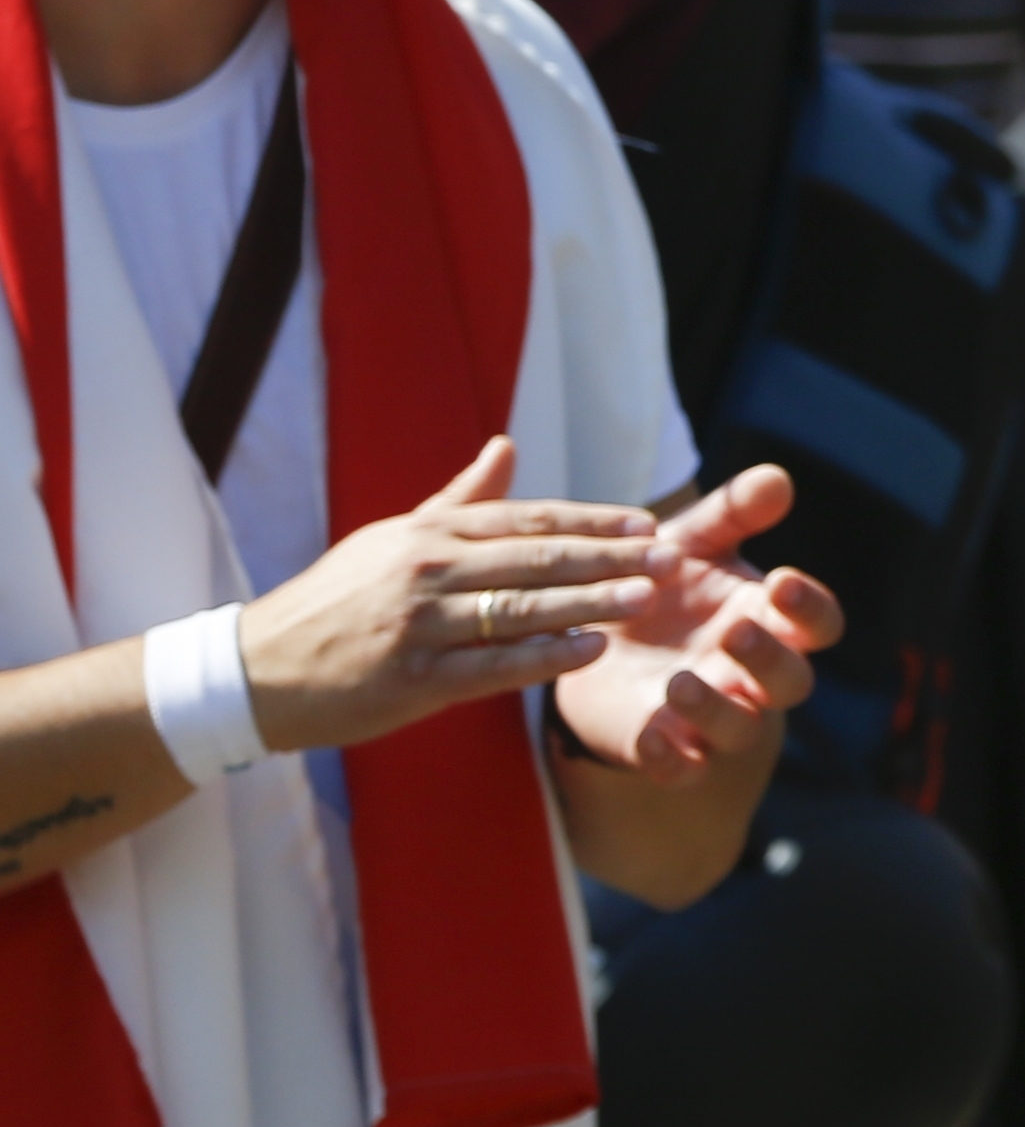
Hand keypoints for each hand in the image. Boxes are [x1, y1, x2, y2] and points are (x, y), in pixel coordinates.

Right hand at [239, 437, 656, 758]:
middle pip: (536, 559)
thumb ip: (458, 499)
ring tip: (646, 597)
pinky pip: (490, 666)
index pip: (527, 519)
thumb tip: (505, 446)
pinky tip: (589, 650)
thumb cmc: (334, 600)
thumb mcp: (392, 539)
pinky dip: (543, 657)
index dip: (592, 521)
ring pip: (520, 610)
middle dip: (608, 557)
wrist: (254, 670)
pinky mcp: (409, 680)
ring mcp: (418, 626)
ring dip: (590, 602)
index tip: (647, 522)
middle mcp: (426, 572)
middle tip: (668, 556)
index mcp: (428, 534)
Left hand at [545, 464, 843, 783]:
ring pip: (739, 729)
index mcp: (769, 620)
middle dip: (769, 660)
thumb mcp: (691, 544)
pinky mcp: (666, 748)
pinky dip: (671, 758)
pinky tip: (650, 733)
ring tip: (679, 681)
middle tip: (737, 630)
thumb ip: (731, 515)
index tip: (782, 581)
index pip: (818, 623)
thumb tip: (777, 478)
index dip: (810, 607)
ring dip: (716, 711)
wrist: (598, 645)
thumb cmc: (663, 589)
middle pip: (791, 681)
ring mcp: (713, 716)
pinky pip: (683, 767)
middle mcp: (751, 674)